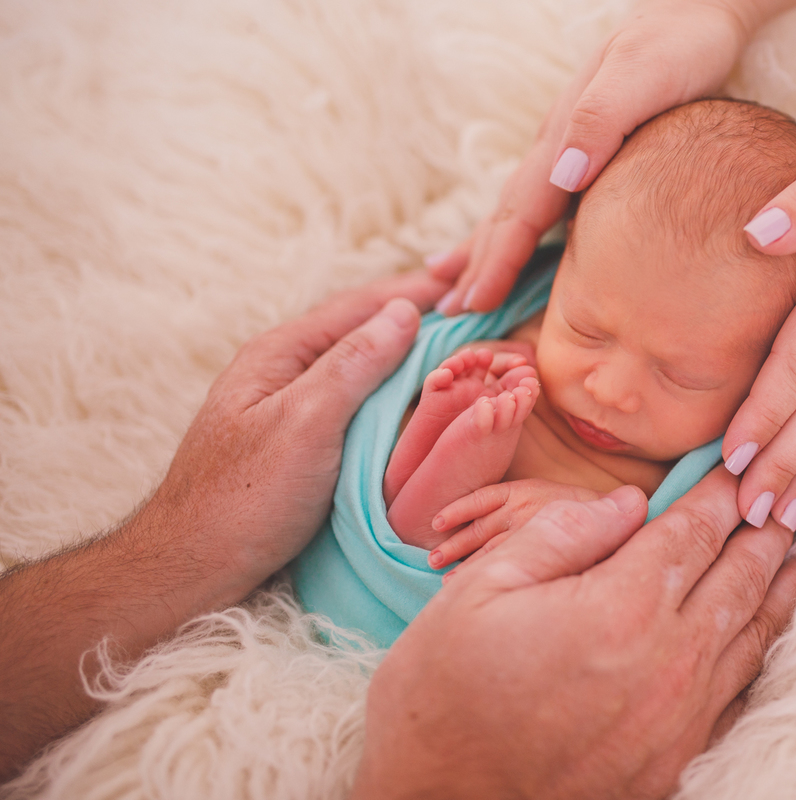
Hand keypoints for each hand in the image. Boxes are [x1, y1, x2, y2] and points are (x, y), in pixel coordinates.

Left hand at [146, 270, 448, 608]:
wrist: (194, 567)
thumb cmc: (246, 498)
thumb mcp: (306, 423)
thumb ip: (353, 364)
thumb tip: (402, 312)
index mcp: (281, 354)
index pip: (359, 306)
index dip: (413, 292)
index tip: (464, 281)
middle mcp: (285, 373)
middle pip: (359, 331)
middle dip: (413, 317)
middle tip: (469, 308)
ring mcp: (291, 410)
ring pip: (360, 370)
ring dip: (406, 354)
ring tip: (454, 345)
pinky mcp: (301, 446)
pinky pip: (357, 406)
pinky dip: (393, 393)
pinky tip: (416, 401)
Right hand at [353, 472, 795, 798]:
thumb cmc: (443, 692)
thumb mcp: (480, 589)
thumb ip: (562, 533)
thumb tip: (629, 502)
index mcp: (619, 606)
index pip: (693, 531)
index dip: (722, 492)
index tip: (742, 465)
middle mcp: (666, 661)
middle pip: (740, 575)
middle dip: (770, 527)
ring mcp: (679, 717)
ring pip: (754, 632)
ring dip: (788, 581)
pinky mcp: (675, 759)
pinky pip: (740, 692)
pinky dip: (766, 647)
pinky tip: (777, 628)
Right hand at [429, 0, 759, 314]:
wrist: (693, 11)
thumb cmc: (675, 46)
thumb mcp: (641, 75)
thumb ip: (600, 121)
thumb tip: (563, 178)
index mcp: (563, 138)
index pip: (521, 212)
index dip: (497, 261)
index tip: (474, 304)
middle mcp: (556, 147)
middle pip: (506, 216)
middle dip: (478, 266)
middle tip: (451, 312)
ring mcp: (567, 150)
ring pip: (518, 211)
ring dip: (488, 251)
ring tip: (458, 286)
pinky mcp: (587, 151)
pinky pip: (544, 203)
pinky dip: (521, 232)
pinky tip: (518, 246)